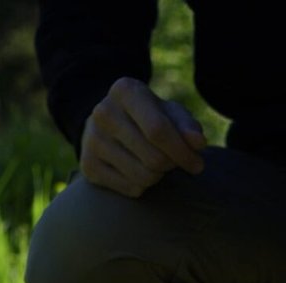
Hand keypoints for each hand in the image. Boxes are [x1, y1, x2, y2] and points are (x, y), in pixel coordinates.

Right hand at [81, 77, 206, 196]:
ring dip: (158, 176)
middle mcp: (103, 112)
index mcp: (125, 91)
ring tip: (154, 163)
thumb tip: (198, 142)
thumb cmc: (150, 117)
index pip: (158, 130)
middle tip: (172, 161)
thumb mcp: (170, 113)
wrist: (110, 126)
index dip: (183, 152)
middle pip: (154, 158)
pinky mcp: (87, 166)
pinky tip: (137, 170)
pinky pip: (130, 188)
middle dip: (171, 165)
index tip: (198, 164)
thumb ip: (187, 126)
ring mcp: (91, 140)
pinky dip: (142, 185)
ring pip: (143, 176)